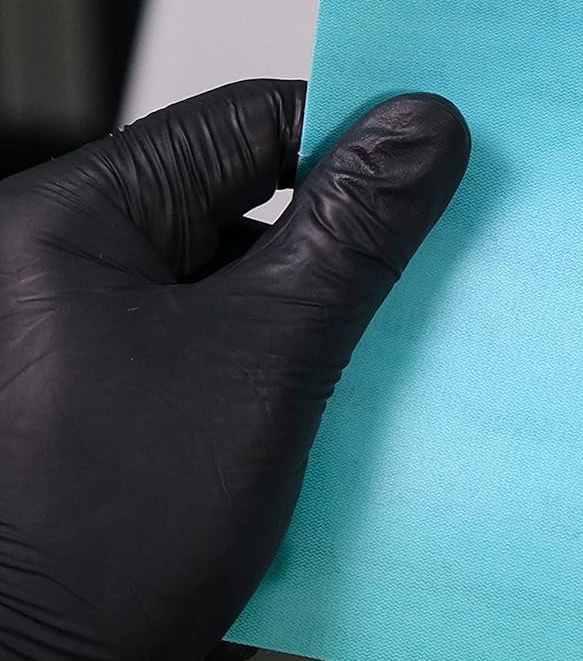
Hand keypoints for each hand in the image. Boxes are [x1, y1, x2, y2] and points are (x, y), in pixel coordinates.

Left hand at [0, 80, 468, 660]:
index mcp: (77, 220)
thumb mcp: (260, 370)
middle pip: (248, 220)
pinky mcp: (97, 419)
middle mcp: (63, 268)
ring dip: (304, 373)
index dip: (357, 149)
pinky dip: (262, 427)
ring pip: (241, 313)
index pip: (252, 124)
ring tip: (328, 447)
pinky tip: (274, 500)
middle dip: (336, 287)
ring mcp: (78, 348)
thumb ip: (350, 241)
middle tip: (400, 336)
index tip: (441, 194)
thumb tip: (424, 127)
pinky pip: (213, 382)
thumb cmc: (91, 536)